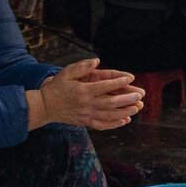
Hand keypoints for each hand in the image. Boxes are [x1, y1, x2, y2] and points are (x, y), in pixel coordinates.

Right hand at [29, 59, 145, 130]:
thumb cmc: (57, 87)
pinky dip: (115, 124)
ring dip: (124, 112)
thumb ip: (82, 67)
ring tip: (137, 108)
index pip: (104, 86)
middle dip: (127, 99)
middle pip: (110, 102)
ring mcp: (86, 115)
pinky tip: (125, 120)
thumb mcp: (66, 73)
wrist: (45, 107)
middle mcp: (86, 104)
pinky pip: (102, 125)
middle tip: (140, 95)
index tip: (130, 78)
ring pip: (109, 115)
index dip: (118, 82)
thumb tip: (96, 61)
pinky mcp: (85, 122)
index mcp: (82, 91)